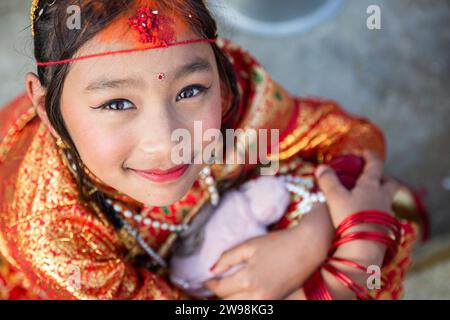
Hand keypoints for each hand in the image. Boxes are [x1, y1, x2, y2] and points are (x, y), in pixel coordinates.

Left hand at [204, 203, 333, 299]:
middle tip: (215, 285)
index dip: (210, 286)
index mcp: (248, 280)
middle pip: (229, 303)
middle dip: (220, 295)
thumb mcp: (250, 246)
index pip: (220, 290)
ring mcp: (268, 300)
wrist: (308, 248)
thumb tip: (211, 270)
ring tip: (229, 288)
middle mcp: (257, 295)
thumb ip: (228, 258)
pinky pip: (254, 306)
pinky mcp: (277, 301)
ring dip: (233, 299)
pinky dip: (246, 301)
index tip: (206, 281)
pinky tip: (244, 291)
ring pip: (241, 307)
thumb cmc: (279, 243)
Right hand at [315, 150, 398, 227]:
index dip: (370, 156)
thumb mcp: (334, 196)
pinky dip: (376, 212)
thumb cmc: (350, 217)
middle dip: (383, 178)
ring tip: (365, 199)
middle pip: (391, 183)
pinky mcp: (386, 228)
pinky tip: (365, 217)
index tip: (365, 152)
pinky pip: (383, 215)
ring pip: (387, 200)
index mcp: (371, 185)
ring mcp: (386, 214)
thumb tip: (321, 167)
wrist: (365, 246)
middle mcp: (383, 197)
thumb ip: (328, 180)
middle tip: (372, 178)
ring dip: (379, 196)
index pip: (375, 165)